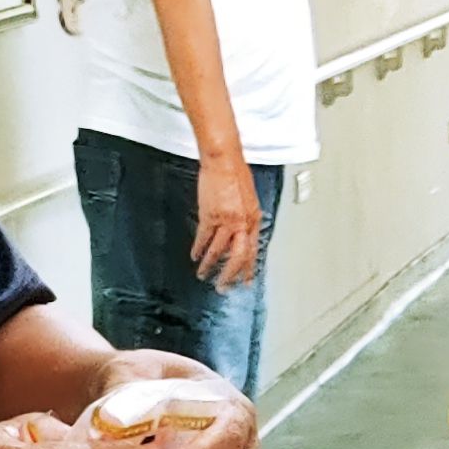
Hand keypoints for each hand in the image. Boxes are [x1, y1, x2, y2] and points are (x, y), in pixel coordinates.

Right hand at [193, 152, 264, 289]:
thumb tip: (244, 232)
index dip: (248, 268)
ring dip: (210, 265)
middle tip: (223, 287)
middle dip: (229, 275)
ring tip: (204, 275)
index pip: (252, 251)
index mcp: (253, 219)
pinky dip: (198, 248)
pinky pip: (203, 237)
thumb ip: (247, 218)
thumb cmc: (237, 173)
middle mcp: (242, 223)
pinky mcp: (209, 216)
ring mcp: (226, 221)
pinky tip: (195, 255)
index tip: (245, 281)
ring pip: (218, 251)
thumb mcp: (250, 199)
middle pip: (237, 257)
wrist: (224, 161)